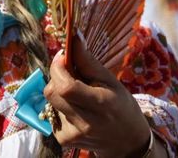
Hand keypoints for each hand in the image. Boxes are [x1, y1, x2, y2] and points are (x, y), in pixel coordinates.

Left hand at [43, 34, 151, 157]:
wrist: (126, 142)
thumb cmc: (120, 106)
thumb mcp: (110, 81)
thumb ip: (88, 61)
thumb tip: (73, 35)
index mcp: (100, 105)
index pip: (65, 86)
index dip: (58, 68)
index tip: (63, 57)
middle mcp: (85, 123)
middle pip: (52, 92)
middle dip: (56, 77)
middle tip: (70, 74)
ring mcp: (72, 134)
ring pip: (50, 101)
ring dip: (59, 92)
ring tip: (78, 96)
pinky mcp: (64, 141)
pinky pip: (51, 114)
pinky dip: (59, 106)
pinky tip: (75, 110)